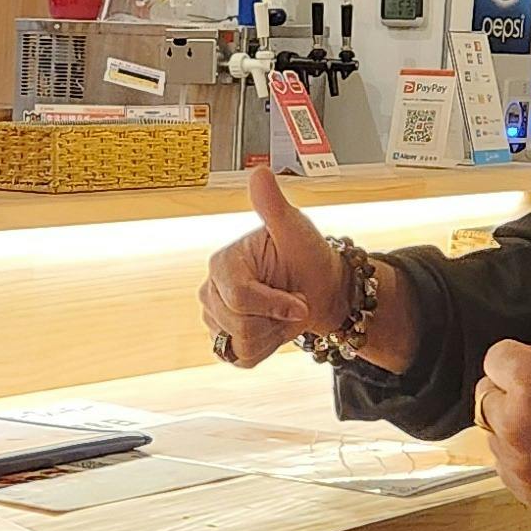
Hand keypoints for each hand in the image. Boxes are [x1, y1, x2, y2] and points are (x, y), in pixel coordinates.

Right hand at [198, 160, 347, 366]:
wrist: (320, 289)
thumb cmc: (309, 256)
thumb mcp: (296, 230)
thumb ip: (273, 206)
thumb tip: (259, 172)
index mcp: (222, 262)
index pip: (238, 297)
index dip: (274, 303)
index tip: (298, 297)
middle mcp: (210, 289)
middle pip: (239, 325)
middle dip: (275, 318)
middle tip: (290, 299)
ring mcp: (213, 317)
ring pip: (242, 345)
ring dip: (274, 333)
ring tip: (282, 312)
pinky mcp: (223, 341)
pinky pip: (243, 358)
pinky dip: (268, 348)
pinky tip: (274, 327)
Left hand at [471, 237, 530, 513]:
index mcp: (529, 382)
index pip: (497, 357)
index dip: (527, 360)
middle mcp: (515, 423)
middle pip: (488, 393)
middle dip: (516, 390)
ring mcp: (518, 460)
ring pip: (494, 429)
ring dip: (517, 423)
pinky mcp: (526, 489)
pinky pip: (505, 464)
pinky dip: (524, 456)